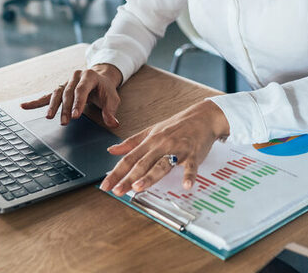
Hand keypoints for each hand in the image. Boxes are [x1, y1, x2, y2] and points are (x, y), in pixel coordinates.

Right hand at [20, 63, 122, 126]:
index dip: (78, 103)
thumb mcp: (113, 99)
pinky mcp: (60, 89)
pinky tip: (24, 106)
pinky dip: (36, 101)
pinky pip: (47, 95)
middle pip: (68, 93)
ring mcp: (66, 82)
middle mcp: (76, 76)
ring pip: (57, 93)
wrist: (100, 78)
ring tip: (49, 117)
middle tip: (65, 122)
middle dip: (65, 108)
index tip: (75, 116)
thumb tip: (113, 124)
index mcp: (89, 76)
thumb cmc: (105, 90)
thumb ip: (111, 111)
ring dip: (53, 106)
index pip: (82, 90)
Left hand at [100, 100, 228, 195]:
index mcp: (150, 141)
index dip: (116, 172)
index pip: (129, 158)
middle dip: (129, 178)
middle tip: (117, 191)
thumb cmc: (177, 125)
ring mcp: (178, 149)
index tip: (105, 185)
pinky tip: (186, 185)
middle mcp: (162, 145)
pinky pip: (191, 166)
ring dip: (151, 176)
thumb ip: (131, 142)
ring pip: (162, 164)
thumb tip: (111, 150)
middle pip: (142, 163)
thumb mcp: (152, 131)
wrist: (202, 117)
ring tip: (139, 187)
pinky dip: (189, 175)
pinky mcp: (194, 153)